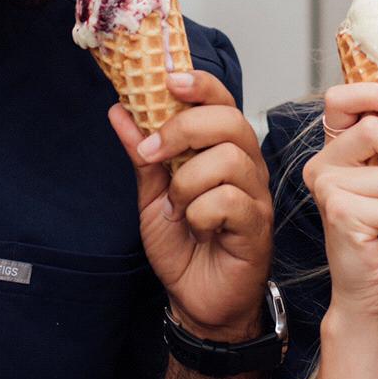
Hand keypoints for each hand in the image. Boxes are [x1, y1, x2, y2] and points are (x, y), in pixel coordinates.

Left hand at [109, 69, 273, 340]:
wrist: (195, 299)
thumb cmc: (182, 245)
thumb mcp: (151, 195)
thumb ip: (142, 155)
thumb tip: (120, 111)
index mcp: (222, 150)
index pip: (222, 100)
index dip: (200, 83)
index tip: (168, 79)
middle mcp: (246, 166)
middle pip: (229, 121)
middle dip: (183, 129)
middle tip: (152, 153)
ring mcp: (255, 195)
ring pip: (228, 161)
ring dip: (187, 182)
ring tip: (176, 207)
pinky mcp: (257, 226)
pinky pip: (229, 201)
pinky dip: (200, 213)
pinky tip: (196, 228)